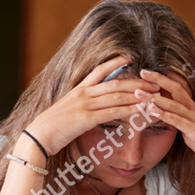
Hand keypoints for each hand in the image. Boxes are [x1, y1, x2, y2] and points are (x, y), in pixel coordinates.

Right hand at [26, 56, 161, 155]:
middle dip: (137, 81)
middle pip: (116, 83)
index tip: (131, 57)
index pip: (99, 71)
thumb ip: (77, 108)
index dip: (116, 62)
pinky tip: (141, 110)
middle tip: (156, 80)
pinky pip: (113, 112)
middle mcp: (83, 94)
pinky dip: (129, 110)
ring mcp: (85, 105)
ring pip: (117, 96)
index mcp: (77, 90)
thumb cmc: (49, 129)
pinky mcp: (87, 119)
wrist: (38, 137)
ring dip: (138, 95)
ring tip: (155, 94)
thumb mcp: (64, 113)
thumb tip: (85, 111)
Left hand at [136, 70, 194, 192]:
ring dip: (156, 99)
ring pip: (175, 105)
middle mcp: (194, 111)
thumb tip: (165, 117)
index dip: (162, 80)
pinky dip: (166, 115)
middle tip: (141, 72)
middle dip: (158, 80)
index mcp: (191, 109)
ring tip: (140, 94)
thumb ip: (178, 121)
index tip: (145, 73)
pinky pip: (180, 122)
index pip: (176, 89)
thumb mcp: (189, 130)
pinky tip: (154, 110)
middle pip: (175, 90)